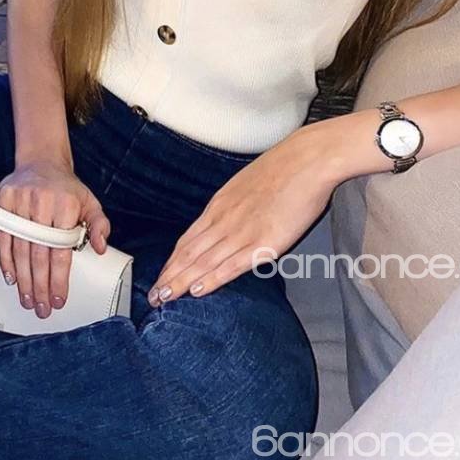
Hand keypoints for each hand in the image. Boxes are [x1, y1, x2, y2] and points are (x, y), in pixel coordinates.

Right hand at [0, 161, 109, 319]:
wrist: (41, 160)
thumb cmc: (66, 187)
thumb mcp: (90, 202)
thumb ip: (100, 225)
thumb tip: (100, 247)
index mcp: (65, 204)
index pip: (60, 251)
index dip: (59, 279)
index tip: (59, 299)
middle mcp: (41, 202)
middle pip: (38, 255)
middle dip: (40, 287)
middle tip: (42, 308)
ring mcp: (19, 202)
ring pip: (20, 250)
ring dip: (23, 280)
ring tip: (28, 299)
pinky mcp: (2, 202)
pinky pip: (3, 237)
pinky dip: (5, 260)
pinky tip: (11, 278)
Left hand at [146, 132, 336, 305]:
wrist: (307, 160)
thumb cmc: (281, 168)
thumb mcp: (243, 184)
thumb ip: (230, 205)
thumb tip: (221, 220)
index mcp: (219, 205)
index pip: (187, 240)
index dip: (172, 262)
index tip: (160, 278)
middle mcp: (224, 219)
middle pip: (189, 254)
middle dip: (169, 276)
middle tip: (152, 297)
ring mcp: (243, 231)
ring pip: (204, 262)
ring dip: (182, 282)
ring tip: (165, 299)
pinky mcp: (264, 242)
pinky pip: (232, 265)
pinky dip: (213, 278)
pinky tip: (198, 290)